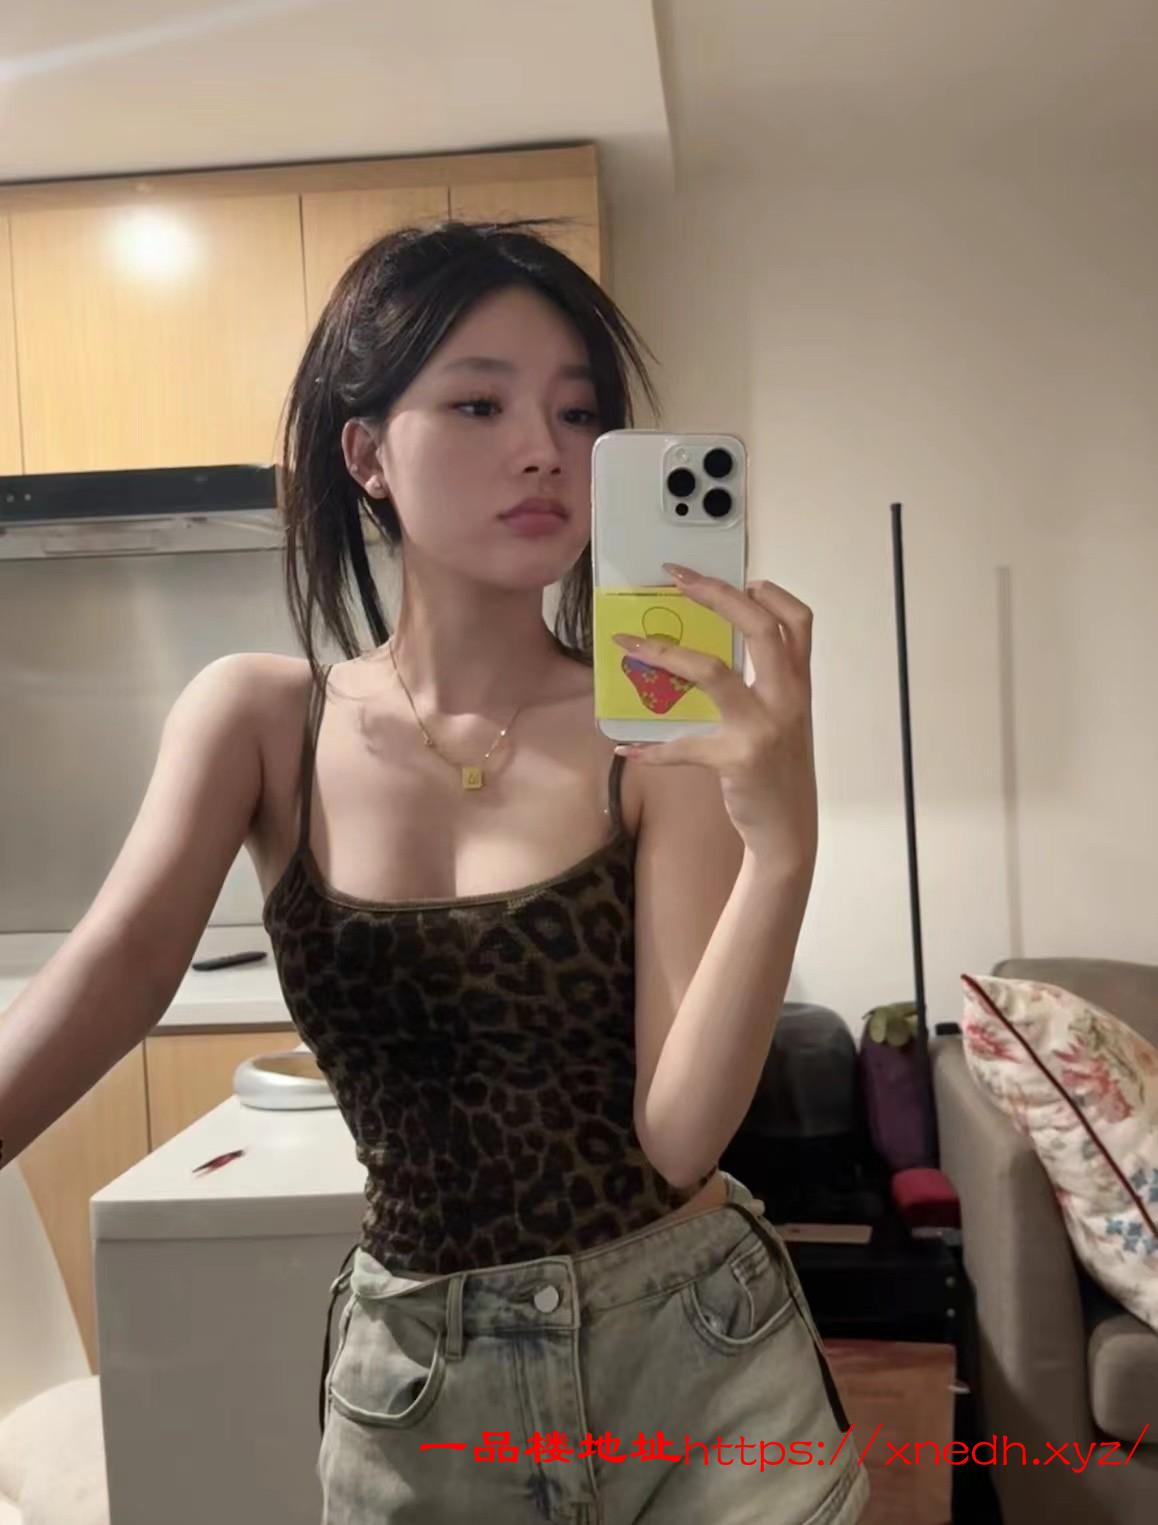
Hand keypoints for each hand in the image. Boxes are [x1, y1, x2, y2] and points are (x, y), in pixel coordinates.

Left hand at [611, 563, 816, 869]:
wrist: (789, 830)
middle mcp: (788, 699)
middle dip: (717, 595)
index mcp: (799, 685)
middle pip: (760, 629)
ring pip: (714, 673)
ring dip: (664, 653)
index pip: (798, 622)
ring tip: (628, 644)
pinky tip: (628, 749)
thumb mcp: (783, 721)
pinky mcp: (738, 759)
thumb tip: (710, 655)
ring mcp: (764, 727)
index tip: (742, 577)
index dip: (772, 593)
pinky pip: (685, 746)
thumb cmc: (779, 771)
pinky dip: (653, 749)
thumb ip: (763, 687)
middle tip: (677, 578)